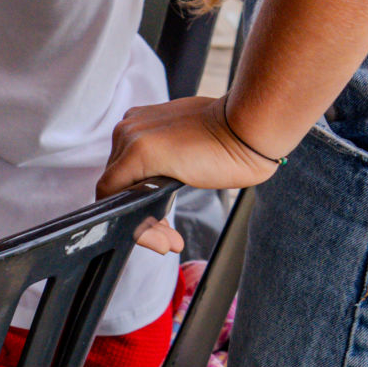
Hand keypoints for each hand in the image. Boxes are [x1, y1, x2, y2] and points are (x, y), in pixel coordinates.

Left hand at [98, 94, 284, 252]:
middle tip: (167, 240)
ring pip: (119, 192)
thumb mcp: (190, 149)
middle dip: (144, 217)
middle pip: (121, 184)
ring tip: (168, 243)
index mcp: (141, 124)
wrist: (250, 128)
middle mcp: (129, 127)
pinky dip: (135, 222)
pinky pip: (117, 194)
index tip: (163, 225)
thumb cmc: (233, 139)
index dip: (140, 202)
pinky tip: (161, 240)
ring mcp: (130, 137)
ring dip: (144, 224)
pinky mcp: (138, 151)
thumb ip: (169, 160)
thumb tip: (164, 179)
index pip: (126, 171)